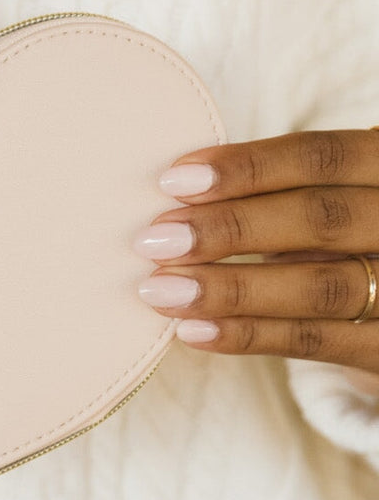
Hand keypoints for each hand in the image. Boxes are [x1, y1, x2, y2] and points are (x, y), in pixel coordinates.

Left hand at [132, 129, 378, 389]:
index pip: (322, 158)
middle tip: (154, 239)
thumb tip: (176, 197)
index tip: (173, 179)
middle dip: (230, 228)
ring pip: (321, 285)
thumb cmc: (346, 237)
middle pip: (322, 219)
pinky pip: (317, 341)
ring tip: (160, 290)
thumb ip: (278, 192)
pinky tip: (193, 330)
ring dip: (230, 288)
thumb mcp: (331, 197)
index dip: (247, 167)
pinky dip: (250, 335)